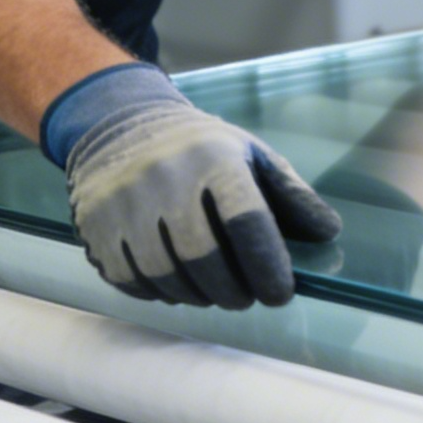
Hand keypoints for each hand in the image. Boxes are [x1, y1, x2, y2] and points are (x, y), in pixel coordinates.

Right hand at [43, 65, 340, 307]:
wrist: (117, 125)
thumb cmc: (199, 149)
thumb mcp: (250, 156)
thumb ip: (291, 195)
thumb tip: (327, 234)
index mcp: (213, 158)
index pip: (247, 221)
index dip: (268, 266)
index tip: (280, 293)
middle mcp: (165, 179)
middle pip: (204, 258)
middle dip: (233, 290)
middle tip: (246, 296)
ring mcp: (124, 204)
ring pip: (167, 276)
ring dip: (198, 295)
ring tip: (214, 291)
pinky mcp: (96, 227)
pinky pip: (132, 280)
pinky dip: (161, 293)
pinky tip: (178, 284)